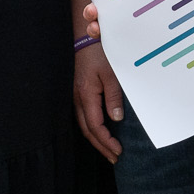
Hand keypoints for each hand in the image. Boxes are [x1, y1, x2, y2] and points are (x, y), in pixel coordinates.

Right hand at [72, 1, 124, 163]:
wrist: (84, 36)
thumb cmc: (99, 53)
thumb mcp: (111, 73)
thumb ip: (113, 97)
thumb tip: (116, 119)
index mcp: (86, 95)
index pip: (95, 126)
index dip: (106, 141)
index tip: (118, 151)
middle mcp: (77, 99)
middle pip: (87, 130)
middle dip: (101, 146)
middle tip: (114, 157)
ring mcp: (75, 96)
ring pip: (82, 125)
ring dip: (96, 139)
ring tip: (108, 150)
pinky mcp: (77, 92)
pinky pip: (82, 116)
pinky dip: (91, 128)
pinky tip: (99, 131)